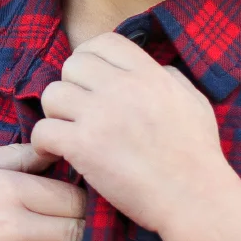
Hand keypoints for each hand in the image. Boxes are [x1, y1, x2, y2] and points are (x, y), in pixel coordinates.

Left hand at [32, 32, 234, 237]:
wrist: (194, 199)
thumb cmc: (198, 156)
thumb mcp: (194, 102)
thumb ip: (170, 78)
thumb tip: (154, 67)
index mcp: (149, 74)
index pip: (104, 42)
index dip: (91, 57)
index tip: (90, 79)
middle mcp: (122, 88)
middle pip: (72, 64)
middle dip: (72, 85)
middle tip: (79, 110)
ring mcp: (100, 116)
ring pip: (51, 94)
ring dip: (55, 113)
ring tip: (68, 131)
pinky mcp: (83, 146)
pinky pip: (42, 131)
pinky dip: (43, 144)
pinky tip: (55, 154)